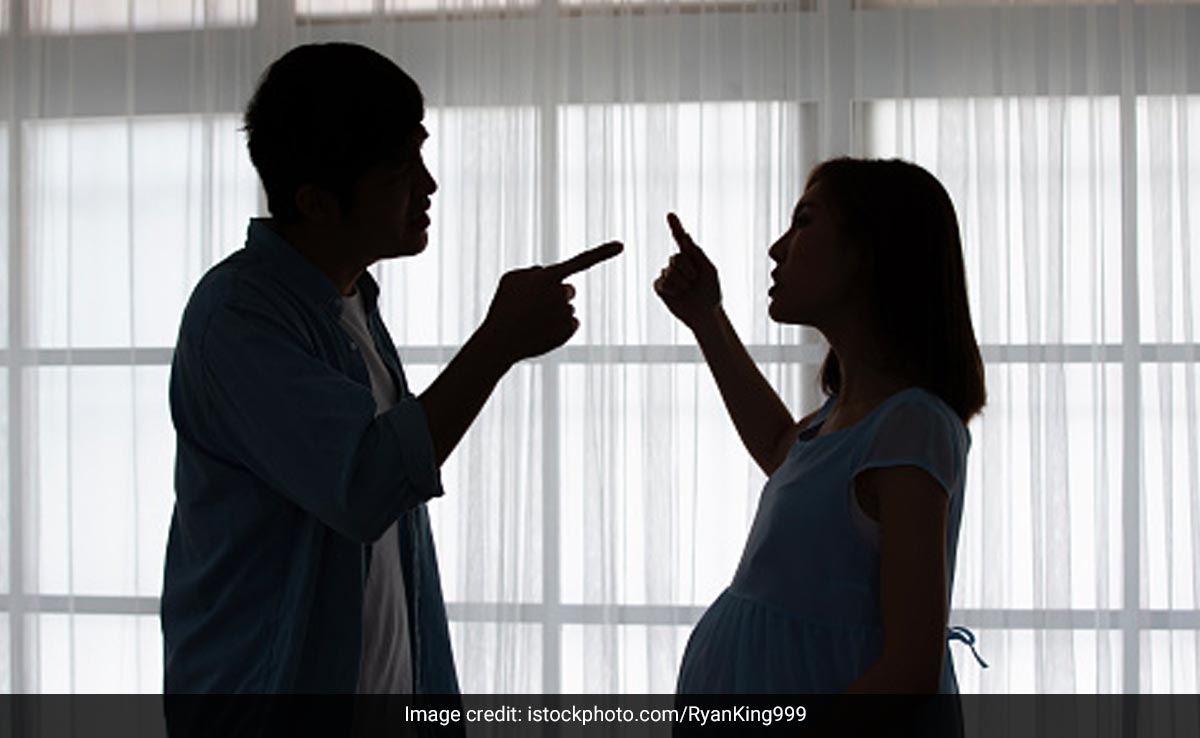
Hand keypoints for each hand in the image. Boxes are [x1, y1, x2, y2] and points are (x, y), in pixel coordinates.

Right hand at [479, 241, 622, 363]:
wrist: (500, 341)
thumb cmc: (503, 307)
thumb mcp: (511, 279)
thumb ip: (533, 271)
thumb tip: (547, 274)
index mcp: (549, 277)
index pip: (581, 261)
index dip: (602, 252)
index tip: (622, 245)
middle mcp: (562, 294)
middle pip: (568, 290)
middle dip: (556, 295)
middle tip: (534, 306)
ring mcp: (567, 313)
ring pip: (567, 308)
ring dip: (553, 312)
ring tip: (532, 321)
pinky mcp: (569, 331)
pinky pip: (571, 323)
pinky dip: (558, 326)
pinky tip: (541, 331)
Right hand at [654, 212, 721, 330]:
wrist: (705, 313)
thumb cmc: (711, 292)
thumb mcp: (710, 270)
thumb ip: (697, 254)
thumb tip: (686, 237)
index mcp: (691, 256)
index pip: (681, 238)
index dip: (675, 226)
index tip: (670, 215)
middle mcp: (677, 263)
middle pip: (676, 258)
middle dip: (689, 270)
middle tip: (695, 281)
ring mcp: (667, 274)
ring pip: (670, 272)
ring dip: (683, 283)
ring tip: (689, 290)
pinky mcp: (660, 287)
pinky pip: (662, 282)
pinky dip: (673, 289)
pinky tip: (678, 294)